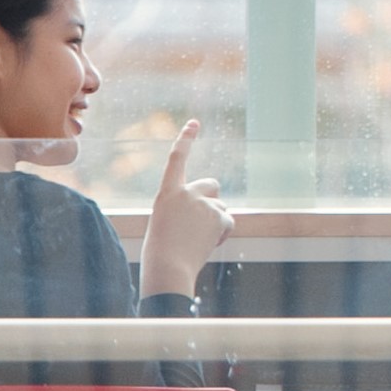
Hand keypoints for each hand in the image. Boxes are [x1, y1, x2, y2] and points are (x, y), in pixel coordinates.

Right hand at [139, 121, 232, 296]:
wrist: (168, 267)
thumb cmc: (162, 250)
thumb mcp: (167, 222)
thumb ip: (185, 208)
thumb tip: (215, 212)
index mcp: (166, 192)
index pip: (177, 159)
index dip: (186, 139)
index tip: (194, 123)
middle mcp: (186, 193)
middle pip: (212, 185)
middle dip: (213, 198)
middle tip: (202, 218)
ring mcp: (203, 203)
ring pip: (221, 207)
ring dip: (216, 220)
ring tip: (197, 238)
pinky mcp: (219, 216)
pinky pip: (228, 221)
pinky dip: (222, 232)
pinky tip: (208, 243)